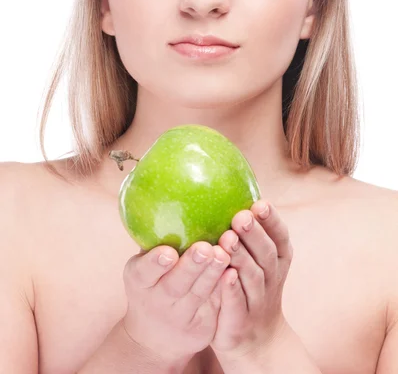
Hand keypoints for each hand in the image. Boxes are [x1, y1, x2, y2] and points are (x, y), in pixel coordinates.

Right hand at [122, 240, 230, 364]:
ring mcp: (180, 317)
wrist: (155, 335)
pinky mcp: (202, 328)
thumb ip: (153, 236)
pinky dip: (226, 290)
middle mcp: (157, 301)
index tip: (168, 252)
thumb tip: (158, 189)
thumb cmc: (152, 282)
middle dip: (191, 267)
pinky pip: (216, 306)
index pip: (144, 272)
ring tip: (225, 254)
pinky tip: (237, 272)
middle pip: (175, 285)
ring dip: (213, 275)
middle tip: (206, 248)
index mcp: (139, 280)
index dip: (155, 263)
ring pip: (199, 296)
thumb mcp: (143, 265)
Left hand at [210, 200, 292, 358]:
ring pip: (252, 276)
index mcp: (278, 260)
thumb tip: (225, 188)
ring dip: (241, 257)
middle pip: (267, 253)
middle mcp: (271, 278)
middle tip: (240, 216)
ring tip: (227, 239)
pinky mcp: (241, 320)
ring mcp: (257, 300)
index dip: (272, 221)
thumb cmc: (249, 288)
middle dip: (254, 233)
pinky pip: (237, 303)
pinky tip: (224, 276)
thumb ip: (246, 232)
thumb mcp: (256, 259)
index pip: (280, 237)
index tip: (261, 203)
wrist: (256, 343)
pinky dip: (232, 289)